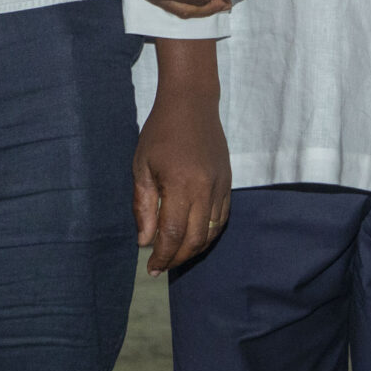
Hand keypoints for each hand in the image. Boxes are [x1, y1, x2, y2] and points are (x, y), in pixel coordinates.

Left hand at [134, 41, 230, 273]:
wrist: (192, 103)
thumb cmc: (160, 132)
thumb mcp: (142, 167)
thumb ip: (143, 206)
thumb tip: (145, 241)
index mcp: (181, 185)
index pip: (173, 234)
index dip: (162, 256)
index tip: (152, 268)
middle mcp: (206, 189)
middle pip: (196, 239)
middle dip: (178, 258)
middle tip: (162, 266)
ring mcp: (221, 186)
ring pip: (212, 232)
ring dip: (195, 249)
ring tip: (176, 255)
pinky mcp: (228, 182)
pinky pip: (221, 218)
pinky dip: (208, 233)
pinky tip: (194, 236)